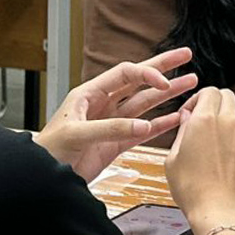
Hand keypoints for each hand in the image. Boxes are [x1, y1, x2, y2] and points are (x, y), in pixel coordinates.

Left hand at [32, 48, 198, 179]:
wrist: (43, 178)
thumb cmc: (49, 151)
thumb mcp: (77, 135)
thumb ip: (110, 129)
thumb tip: (142, 125)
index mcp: (89, 94)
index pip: (125, 74)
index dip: (146, 74)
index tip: (164, 82)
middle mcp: (103, 105)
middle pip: (139, 81)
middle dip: (163, 68)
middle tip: (186, 55)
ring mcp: (112, 124)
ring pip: (145, 105)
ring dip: (167, 95)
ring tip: (191, 83)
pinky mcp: (115, 144)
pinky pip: (143, 131)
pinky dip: (161, 125)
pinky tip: (178, 118)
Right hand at [165, 87, 234, 232]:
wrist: (220, 212)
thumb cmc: (193, 190)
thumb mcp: (172, 159)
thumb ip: (182, 132)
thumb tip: (188, 117)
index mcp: (204, 120)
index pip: (208, 91)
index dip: (198, 99)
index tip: (193, 112)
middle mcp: (229, 122)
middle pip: (226, 97)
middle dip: (216, 104)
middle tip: (207, 120)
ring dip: (231, 124)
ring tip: (221, 146)